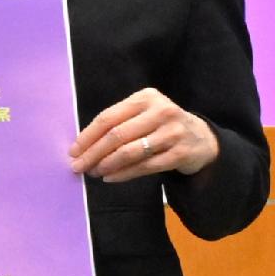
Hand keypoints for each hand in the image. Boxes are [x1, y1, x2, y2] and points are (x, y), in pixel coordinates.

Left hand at [72, 88, 218, 182]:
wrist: (201, 139)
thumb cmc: (162, 126)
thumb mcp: (144, 115)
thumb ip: (119, 123)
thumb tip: (83, 146)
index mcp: (146, 97)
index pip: (109, 117)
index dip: (88, 136)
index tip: (73, 151)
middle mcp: (161, 111)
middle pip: (117, 135)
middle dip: (93, 153)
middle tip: (78, 167)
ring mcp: (172, 132)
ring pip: (130, 151)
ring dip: (107, 164)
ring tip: (94, 172)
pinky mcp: (180, 153)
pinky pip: (145, 166)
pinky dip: (124, 174)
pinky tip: (111, 178)